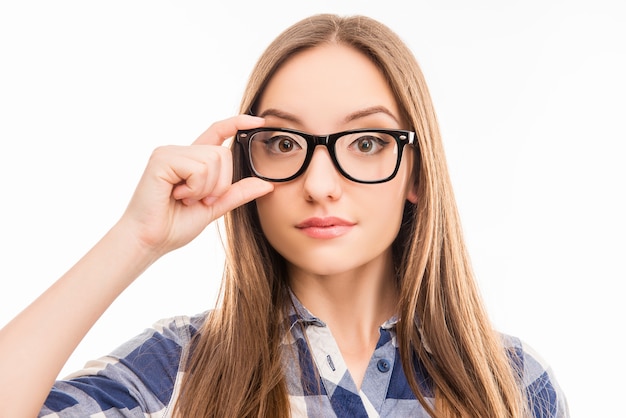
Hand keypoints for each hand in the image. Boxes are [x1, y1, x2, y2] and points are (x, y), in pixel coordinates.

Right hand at [119, 115, 272, 255]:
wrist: (150, 241)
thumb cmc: (174, 225)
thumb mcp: (214, 207)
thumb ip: (237, 193)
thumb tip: (267, 184)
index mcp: (193, 161)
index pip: (218, 132)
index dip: (238, 123)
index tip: (259, 122)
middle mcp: (181, 151)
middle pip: (223, 153)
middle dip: (220, 184)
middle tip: (198, 200)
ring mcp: (170, 152)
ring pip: (213, 160)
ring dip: (206, 188)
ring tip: (185, 199)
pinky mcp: (162, 159)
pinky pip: (198, 168)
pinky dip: (195, 188)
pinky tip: (177, 195)